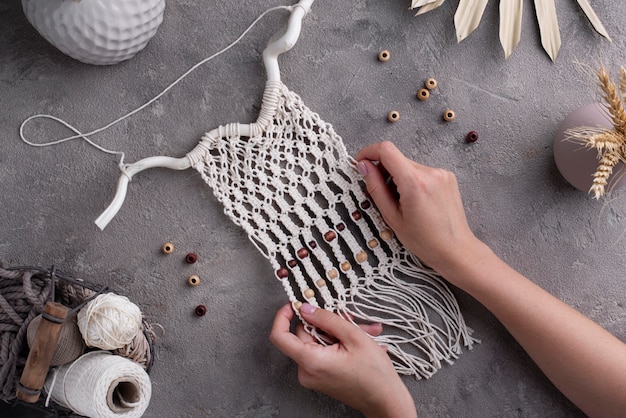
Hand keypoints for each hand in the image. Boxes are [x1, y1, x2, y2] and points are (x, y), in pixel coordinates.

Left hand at [269, 303, 416, 417]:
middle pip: (304, 334)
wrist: (386, 401)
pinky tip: (362, 339)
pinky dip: (339, 342)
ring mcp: (313, 375)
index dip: (283, 316)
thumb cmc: (374, 374)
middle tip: (350, 317)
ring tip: (365, 330)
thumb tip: (306, 308)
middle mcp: (306, 371)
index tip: (296, 304)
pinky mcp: (321, 377)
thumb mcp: (353, 337)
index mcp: (310, 361)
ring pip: (318, 341)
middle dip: (327, 322)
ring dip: (339, 332)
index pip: (279, 336)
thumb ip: (326, 319)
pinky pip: (323, 351)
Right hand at [356, 141, 480, 275]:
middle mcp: (430, 172)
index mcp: (414, 183)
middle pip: (396, 158)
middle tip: (380, 193)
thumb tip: (364, 166)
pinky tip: (415, 201)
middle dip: (382, 171)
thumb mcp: (392, 217)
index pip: (386, 150)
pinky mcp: (447, 177)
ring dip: (398, 177)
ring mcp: (441, 173)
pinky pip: (421, 171)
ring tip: (401, 202)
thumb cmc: (424, 240)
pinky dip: (412, 180)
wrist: (455, 249)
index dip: (368, 152)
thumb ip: (376, 188)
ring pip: (408, 165)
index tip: (360, 162)